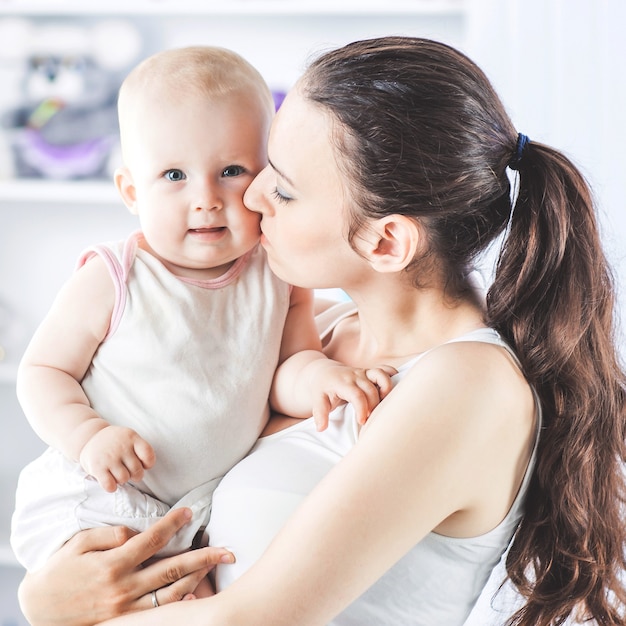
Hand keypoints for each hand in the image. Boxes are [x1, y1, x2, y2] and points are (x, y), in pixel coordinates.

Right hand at [17, 508, 233, 625]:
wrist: (39, 609)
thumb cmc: (60, 571)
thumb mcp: (78, 545)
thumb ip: (108, 536)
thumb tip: (134, 533)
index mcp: (112, 564)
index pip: (151, 540)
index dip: (172, 524)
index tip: (189, 511)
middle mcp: (123, 588)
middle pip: (172, 569)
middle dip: (203, 557)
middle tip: (227, 549)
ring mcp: (126, 609)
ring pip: (171, 593)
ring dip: (198, 579)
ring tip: (217, 566)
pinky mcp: (125, 622)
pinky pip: (158, 613)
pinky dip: (179, 602)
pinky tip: (196, 592)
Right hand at [79, 425, 155, 491]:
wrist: (90, 438)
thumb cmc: (116, 443)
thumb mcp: (129, 437)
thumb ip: (140, 449)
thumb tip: (145, 467)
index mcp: (132, 437)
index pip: (148, 454)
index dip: (148, 463)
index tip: (143, 463)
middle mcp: (121, 446)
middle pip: (137, 470)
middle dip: (135, 474)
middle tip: (128, 470)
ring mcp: (109, 457)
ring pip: (124, 479)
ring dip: (121, 479)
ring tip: (117, 472)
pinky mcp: (97, 467)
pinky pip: (110, 485)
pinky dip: (111, 487)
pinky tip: (109, 480)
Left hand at [310, 362, 396, 430]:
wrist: (323, 372)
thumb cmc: (321, 388)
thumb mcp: (317, 400)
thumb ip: (320, 413)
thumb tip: (321, 428)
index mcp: (343, 383)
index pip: (357, 395)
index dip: (362, 409)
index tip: (362, 421)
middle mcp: (355, 376)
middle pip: (371, 390)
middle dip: (374, 406)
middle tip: (370, 419)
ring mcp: (364, 372)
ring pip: (381, 376)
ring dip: (387, 390)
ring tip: (384, 404)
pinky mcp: (370, 372)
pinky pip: (385, 370)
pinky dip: (392, 376)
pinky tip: (393, 390)